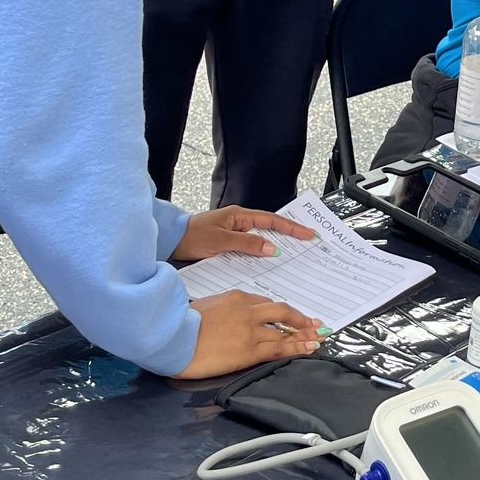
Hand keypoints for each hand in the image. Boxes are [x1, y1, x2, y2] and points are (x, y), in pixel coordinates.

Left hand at [170, 205, 317, 261]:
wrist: (171, 241)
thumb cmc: (191, 236)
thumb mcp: (221, 240)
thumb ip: (247, 244)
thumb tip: (271, 248)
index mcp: (239, 216)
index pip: (272, 220)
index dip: (291, 227)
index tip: (307, 233)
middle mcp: (239, 223)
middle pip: (270, 228)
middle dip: (290, 235)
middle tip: (308, 241)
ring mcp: (235, 234)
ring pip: (261, 240)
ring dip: (276, 245)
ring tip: (294, 253)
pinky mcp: (229, 245)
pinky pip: (250, 249)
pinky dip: (261, 254)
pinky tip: (267, 263)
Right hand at [171, 290, 320, 378]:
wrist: (174, 338)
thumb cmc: (180, 323)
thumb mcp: (202, 306)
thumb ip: (219, 308)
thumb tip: (223, 315)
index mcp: (235, 298)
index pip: (263, 302)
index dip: (278, 310)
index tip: (286, 315)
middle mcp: (247, 311)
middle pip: (281, 311)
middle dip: (299, 318)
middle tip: (313, 323)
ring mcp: (250, 330)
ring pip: (284, 330)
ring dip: (303, 334)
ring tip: (316, 338)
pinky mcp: (250, 350)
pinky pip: (279, 348)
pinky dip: (296, 347)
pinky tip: (307, 348)